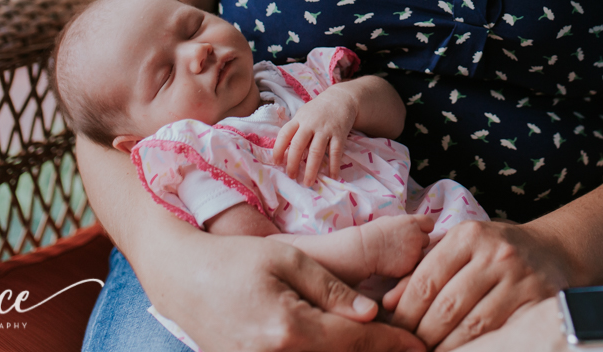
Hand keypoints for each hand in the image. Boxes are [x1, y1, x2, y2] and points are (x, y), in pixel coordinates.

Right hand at [150, 233, 425, 351]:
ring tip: (381, 344)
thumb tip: (370, 314)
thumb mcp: (288, 259)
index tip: (420, 342)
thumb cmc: (235, 260)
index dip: (392, 342)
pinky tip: (343, 345)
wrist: (182, 279)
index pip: (355, 340)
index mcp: (289, 329)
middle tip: (411, 346)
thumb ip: (331, 289)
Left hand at [274, 86, 359, 185]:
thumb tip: (283, 152)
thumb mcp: (303, 115)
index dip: (278, 149)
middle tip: (291, 176)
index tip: (276, 163)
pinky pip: (335, 152)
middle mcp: (311, 124)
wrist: (341, 99)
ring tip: (308, 183)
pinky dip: (334, 166)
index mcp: (299, 119)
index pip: (285, 134)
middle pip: (298, 145)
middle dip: (293, 163)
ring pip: (316, 151)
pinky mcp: (339, 134)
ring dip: (311, 169)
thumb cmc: (317, 111)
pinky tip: (332, 177)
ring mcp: (326, 130)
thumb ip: (294, 130)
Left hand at [383, 221, 571, 350]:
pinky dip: (479, 347)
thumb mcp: (459, 248)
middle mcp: (495, 253)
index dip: (406, 311)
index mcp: (468, 235)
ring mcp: (519, 277)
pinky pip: (501, 333)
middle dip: (424, 334)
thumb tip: (389, 303)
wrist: (553, 250)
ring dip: (448, 346)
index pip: (426, 280)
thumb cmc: (494, 250)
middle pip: (448, 306)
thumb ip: (422, 269)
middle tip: (411, 346)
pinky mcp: (538, 300)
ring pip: (473, 324)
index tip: (396, 329)